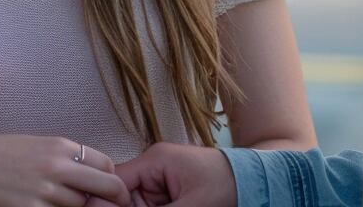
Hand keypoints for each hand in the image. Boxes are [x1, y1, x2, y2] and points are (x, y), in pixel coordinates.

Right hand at [0, 135, 129, 206]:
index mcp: (60, 146)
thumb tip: (88, 173)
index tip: (112, 186)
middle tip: (119, 204)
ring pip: (81, 206)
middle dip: (116, 197)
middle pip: (105, 186)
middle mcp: (57, 167)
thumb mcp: (37, 145)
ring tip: (61, 202)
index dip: (112, 177)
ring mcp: (46, 191)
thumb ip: (64, 157)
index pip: (105, 163)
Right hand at [114, 142, 235, 206]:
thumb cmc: (229, 185)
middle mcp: (152, 167)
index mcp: (154, 160)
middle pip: (122, 198)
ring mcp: (160, 180)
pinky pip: (151, 206)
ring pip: (136, 205)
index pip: (114, 181)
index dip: (107, 202)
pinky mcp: (168, 193)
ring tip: (181, 205)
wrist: (255, 181)